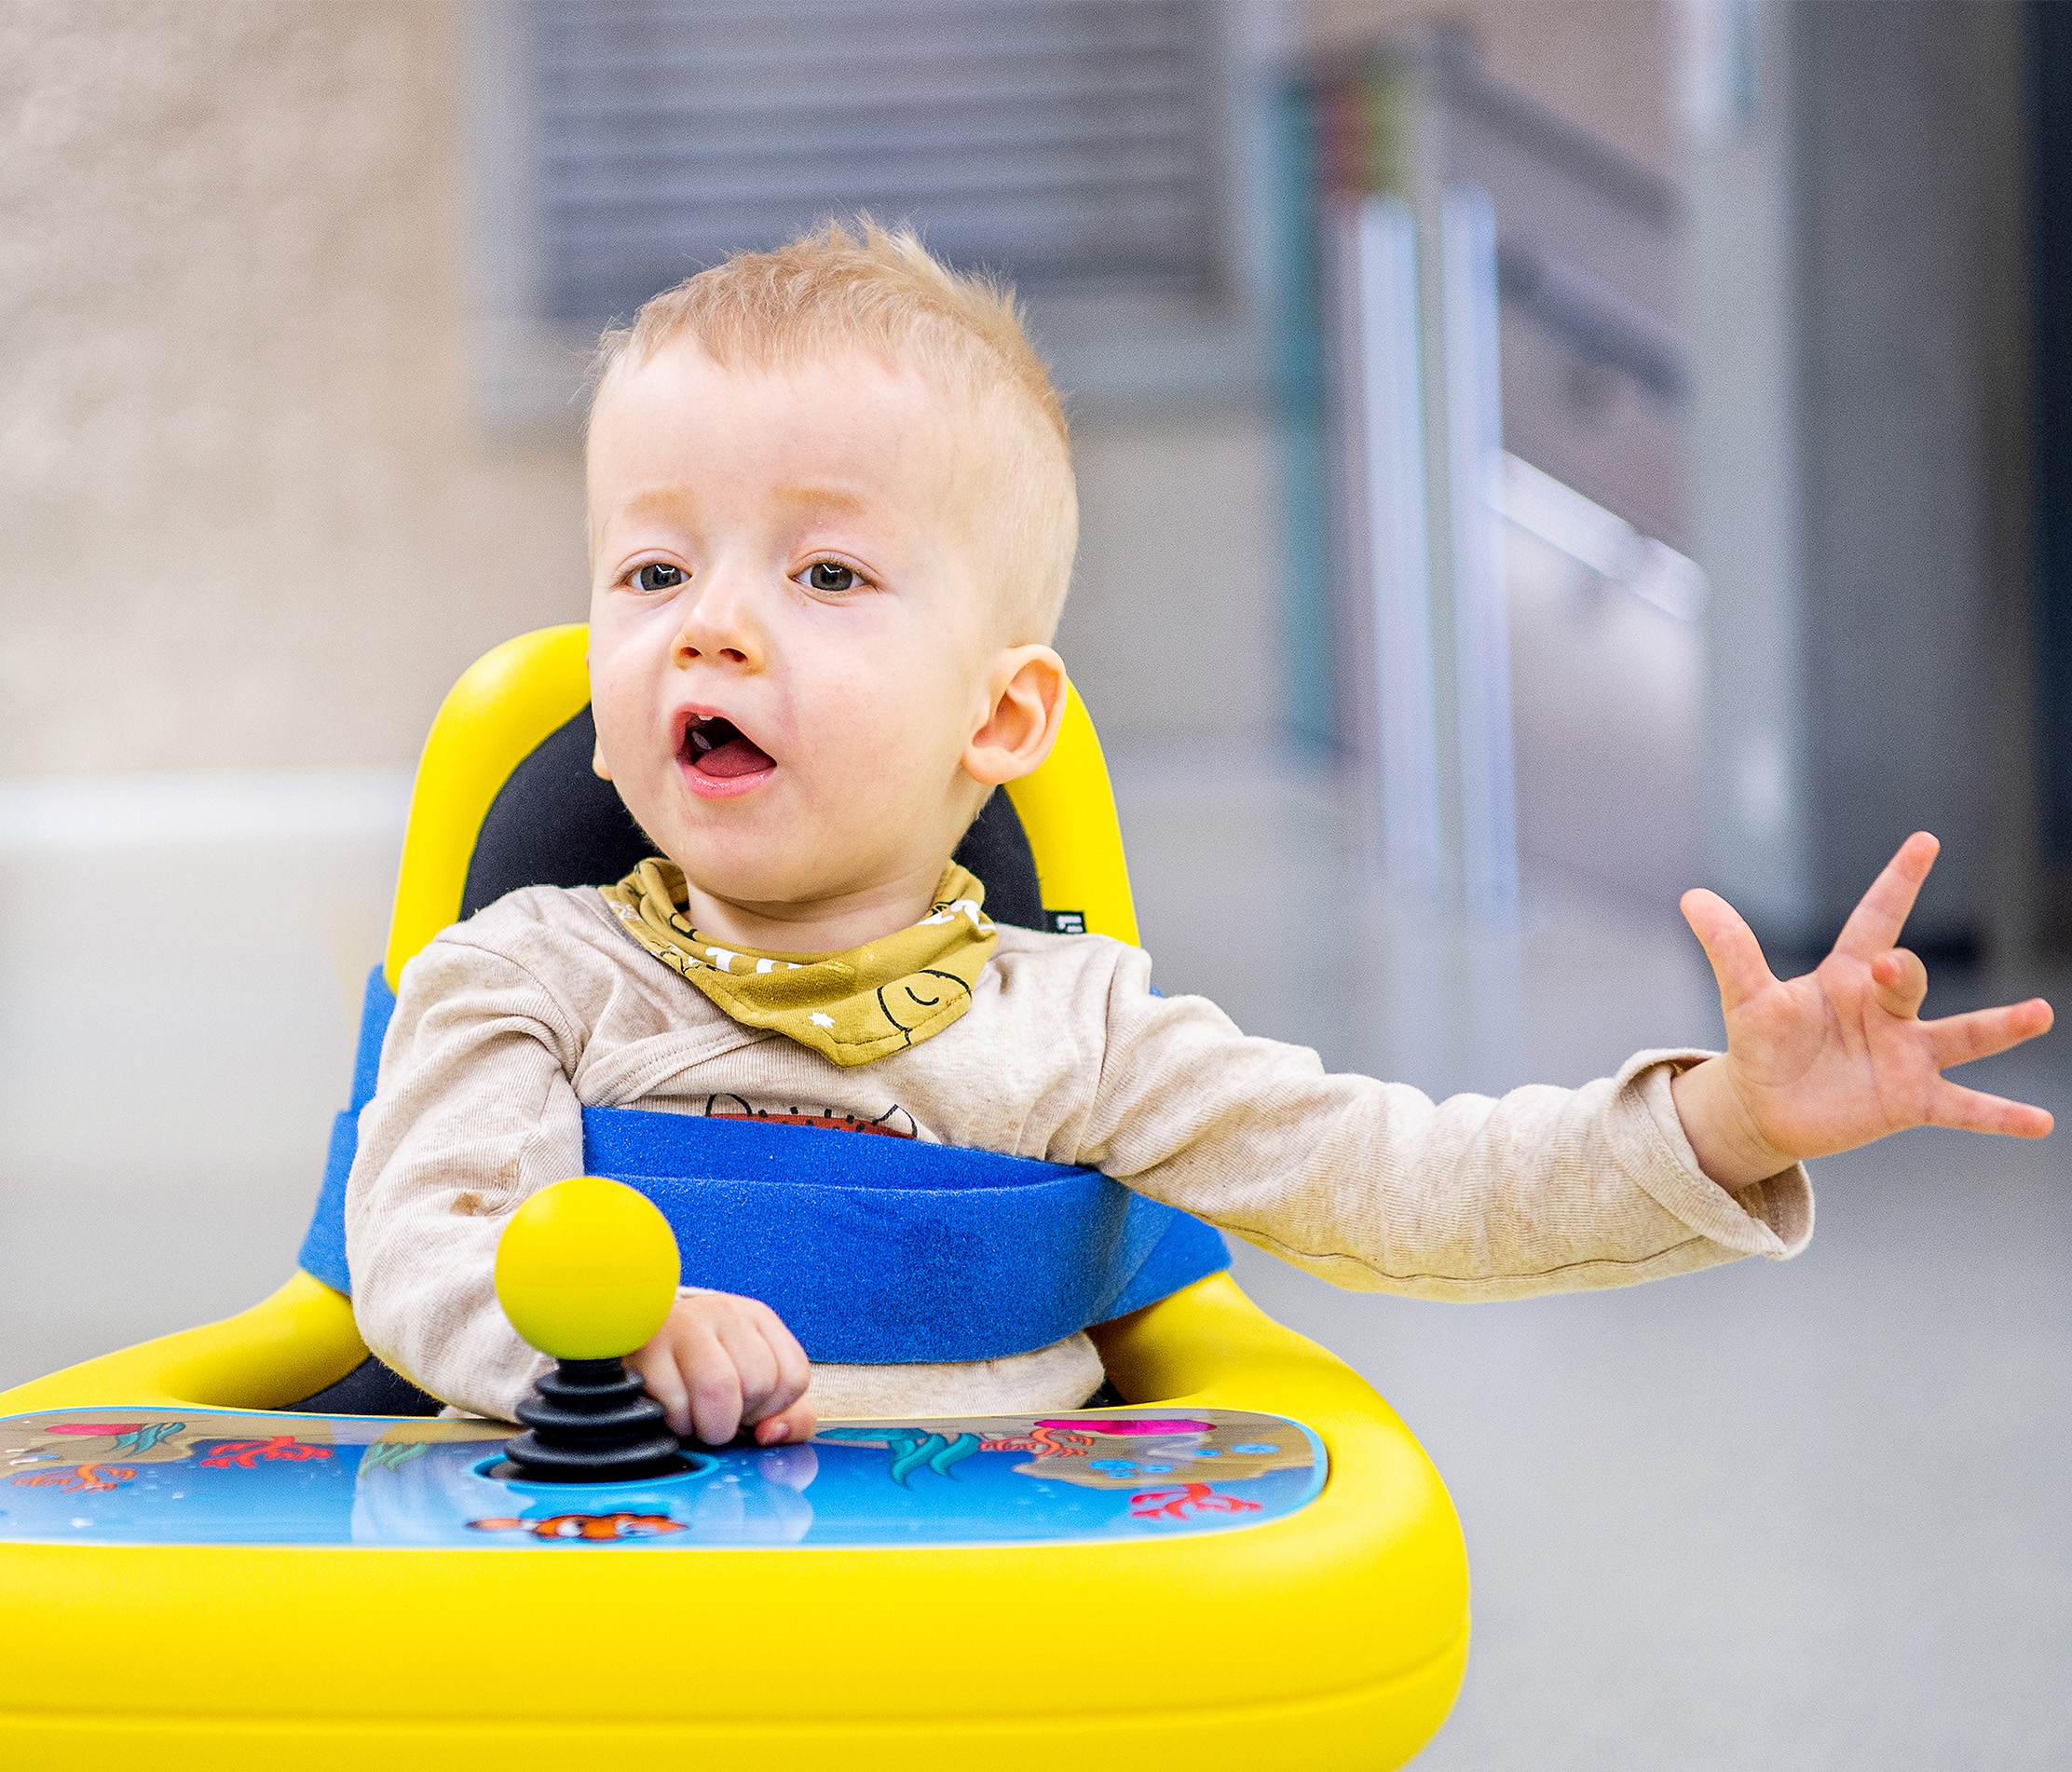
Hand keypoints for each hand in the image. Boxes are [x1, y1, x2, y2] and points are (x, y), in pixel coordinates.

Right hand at [626, 1289, 815, 1446]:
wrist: (642, 1341)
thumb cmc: (705, 1370)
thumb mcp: (758, 1385)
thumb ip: (791, 1416)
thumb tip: (772, 1434)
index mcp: (759, 1319)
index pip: (793, 1377)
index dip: (770, 1409)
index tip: (748, 1407)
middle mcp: (725, 1313)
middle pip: (757, 1383)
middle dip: (736, 1417)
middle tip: (716, 1411)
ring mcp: (684, 1325)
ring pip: (719, 1390)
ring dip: (708, 1424)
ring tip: (696, 1417)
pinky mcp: (647, 1347)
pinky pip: (675, 1403)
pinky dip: (676, 1423)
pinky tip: (671, 1410)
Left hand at [1670, 832, 2052, 1190]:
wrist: (1766, 1108)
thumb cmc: (1761, 1045)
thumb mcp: (1744, 998)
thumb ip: (1729, 948)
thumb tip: (1692, 896)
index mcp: (1846, 977)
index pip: (1877, 919)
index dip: (1898, 881)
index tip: (1925, 841)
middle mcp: (1886, 1011)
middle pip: (1907, 980)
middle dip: (1903, 972)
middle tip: (1890, 969)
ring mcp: (1905, 1056)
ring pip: (1961, 1036)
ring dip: (2001, 1027)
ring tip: (2039, 1013)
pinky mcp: (1911, 1101)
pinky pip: (1963, 1106)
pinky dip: (1999, 1115)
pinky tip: (2039, 1124)